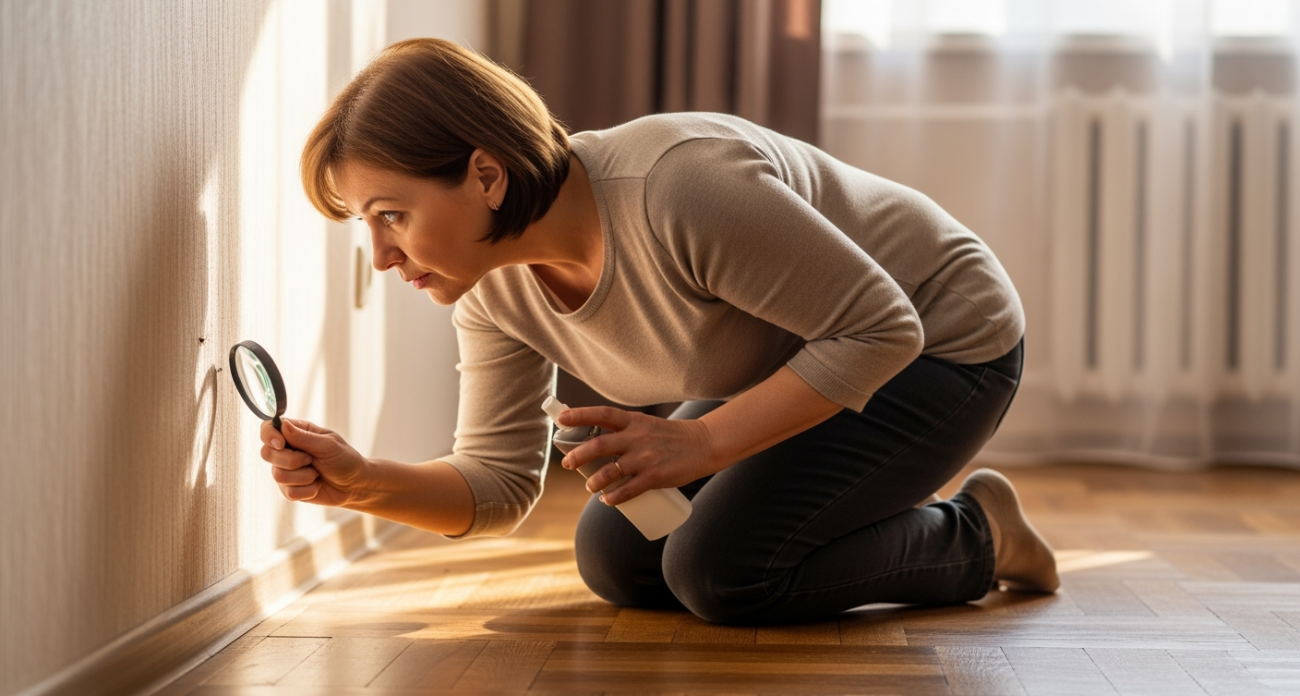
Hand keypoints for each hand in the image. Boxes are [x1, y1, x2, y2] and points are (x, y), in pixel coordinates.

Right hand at [260, 418, 367, 506]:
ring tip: (318, 473)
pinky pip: (289, 492)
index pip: (268, 429)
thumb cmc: (344, 460)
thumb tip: (283, 424)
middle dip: (292, 460)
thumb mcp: (328, 445)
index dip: (269, 436)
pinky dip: (308, 490)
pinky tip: (317, 485)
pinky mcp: (289, 490)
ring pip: (278, 475)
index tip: (282, 444)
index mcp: (295, 433)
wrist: (355, 485)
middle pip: (267, 454)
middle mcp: (286, 451)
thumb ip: (304, 437)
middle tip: (311, 459)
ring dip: (305, 476)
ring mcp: (285, 471)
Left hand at [558, 406, 717, 505]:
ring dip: (594, 482)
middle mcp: (637, 437)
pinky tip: (607, 501)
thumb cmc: (672, 436)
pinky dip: (614, 497)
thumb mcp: (647, 425)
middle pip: (599, 445)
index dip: (580, 415)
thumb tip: (597, 446)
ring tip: (589, 488)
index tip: (561, 419)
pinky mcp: (655, 477)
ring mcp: (646, 458)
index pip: (602, 414)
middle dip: (578, 455)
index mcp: (634, 421)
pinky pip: (628, 490)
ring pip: (610, 471)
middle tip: (568, 464)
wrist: (704, 444)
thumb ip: (626, 432)